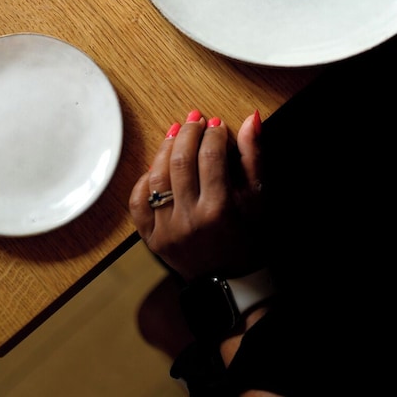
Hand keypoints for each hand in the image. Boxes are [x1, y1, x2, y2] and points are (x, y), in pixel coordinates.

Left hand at [129, 110, 264, 280]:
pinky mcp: (151, 239)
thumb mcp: (258, 196)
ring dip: (165, 148)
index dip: (213, 133)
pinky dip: (144, 180)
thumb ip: (253, 155)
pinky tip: (157, 166)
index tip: (217, 124)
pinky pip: (138, 202)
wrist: (231, 279)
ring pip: (157, 177)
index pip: (211, 156)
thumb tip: (250, 118)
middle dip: (189, 133)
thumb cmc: (248, 235)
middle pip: (181, 161)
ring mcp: (166, 231)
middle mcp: (189, 220)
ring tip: (176, 132)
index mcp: (219, 210)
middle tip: (195, 120)